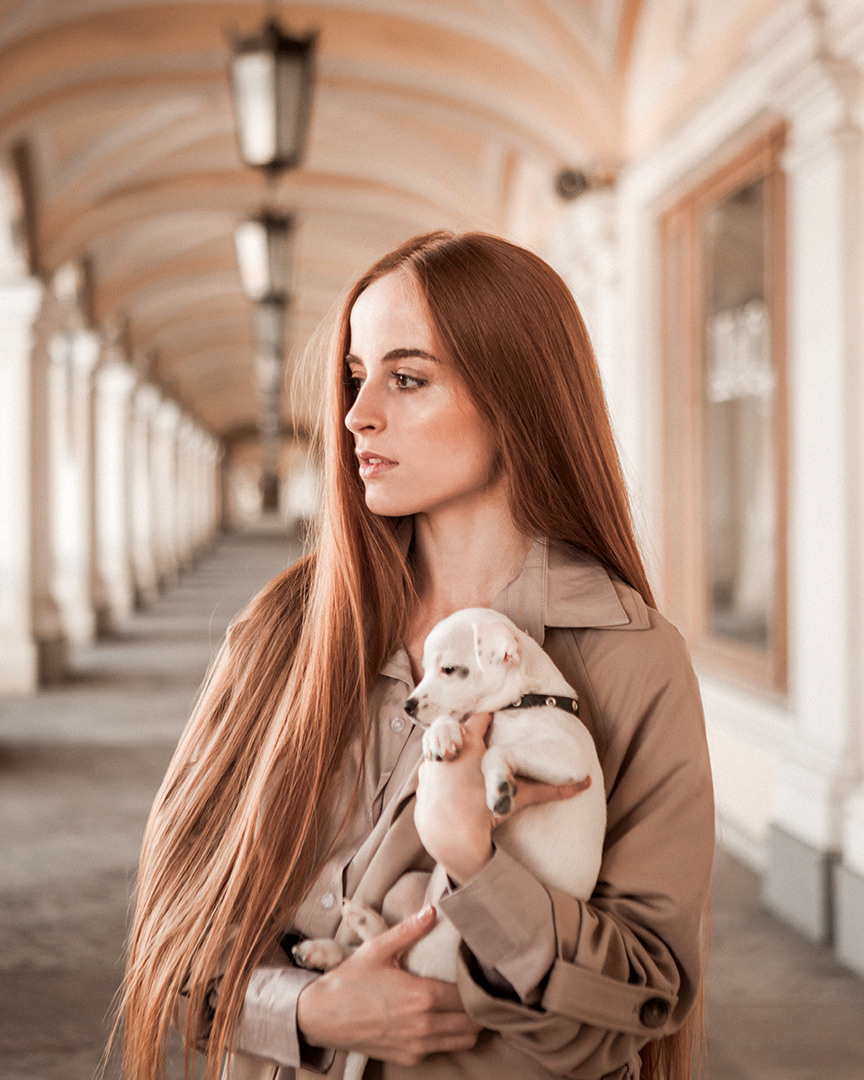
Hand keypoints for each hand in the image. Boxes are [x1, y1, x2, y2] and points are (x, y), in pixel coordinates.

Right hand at [296, 905, 480, 1064]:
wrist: (322, 1017)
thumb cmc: (350, 981)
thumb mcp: (378, 949)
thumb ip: (409, 930)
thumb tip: (433, 911)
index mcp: (422, 997)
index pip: (467, 996)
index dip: (476, 985)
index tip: (478, 973)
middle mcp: (424, 1026)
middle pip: (472, 1023)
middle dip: (478, 1007)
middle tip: (477, 990)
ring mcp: (417, 1045)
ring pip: (463, 1041)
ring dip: (469, 1025)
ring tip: (465, 1005)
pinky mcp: (408, 1057)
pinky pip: (442, 1050)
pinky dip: (450, 1037)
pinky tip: (443, 1019)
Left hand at [415, 713, 590, 884]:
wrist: (450, 834)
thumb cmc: (484, 808)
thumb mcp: (518, 796)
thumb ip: (550, 790)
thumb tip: (584, 784)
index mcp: (471, 742)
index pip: (480, 719)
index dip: (487, 718)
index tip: (493, 718)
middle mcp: (448, 747)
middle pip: (457, 730)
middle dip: (466, 735)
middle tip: (478, 742)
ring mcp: (430, 763)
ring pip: (441, 750)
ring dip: (451, 755)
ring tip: (462, 765)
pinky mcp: (421, 782)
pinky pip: (430, 770)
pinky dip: (438, 775)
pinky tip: (447, 785)